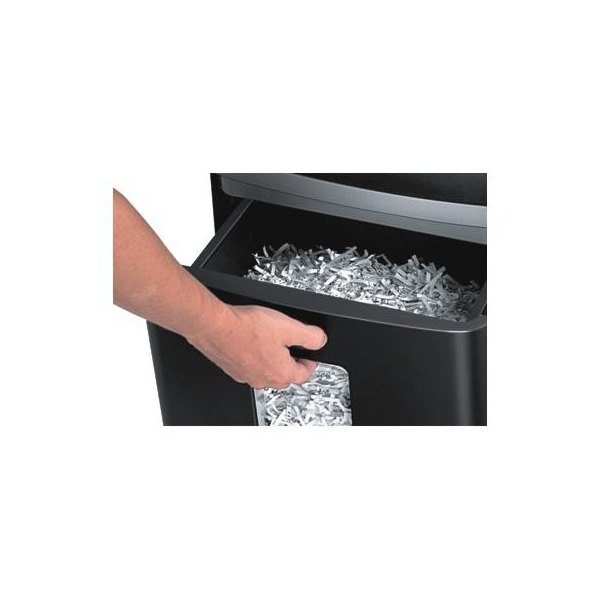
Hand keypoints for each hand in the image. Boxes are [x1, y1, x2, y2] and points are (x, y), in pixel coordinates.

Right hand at [187, 304, 326, 388]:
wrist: (214, 326)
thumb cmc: (247, 328)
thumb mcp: (288, 327)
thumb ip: (311, 336)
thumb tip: (320, 340)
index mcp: (281, 373)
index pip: (305, 374)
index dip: (311, 361)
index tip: (310, 352)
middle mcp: (263, 380)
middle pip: (285, 375)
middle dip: (291, 361)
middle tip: (290, 345)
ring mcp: (245, 377)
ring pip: (266, 372)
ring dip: (272, 359)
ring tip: (269, 339)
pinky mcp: (231, 370)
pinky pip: (249, 367)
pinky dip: (253, 357)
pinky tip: (250, 340)